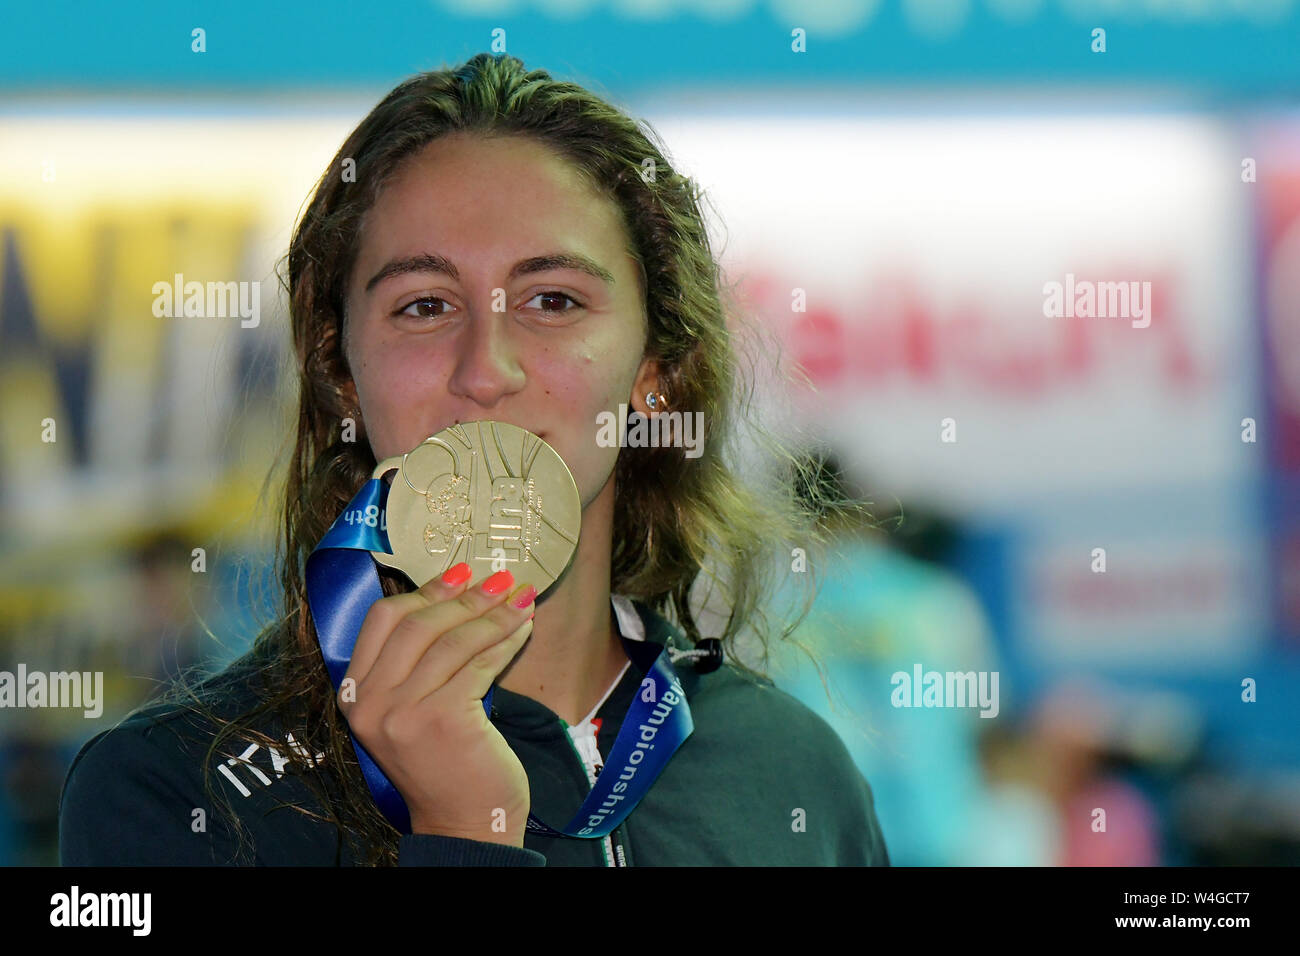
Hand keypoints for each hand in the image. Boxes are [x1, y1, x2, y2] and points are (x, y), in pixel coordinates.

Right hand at [339, 564, 536, 846]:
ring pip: (453, 641)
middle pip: (416, 624)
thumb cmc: (444, 764)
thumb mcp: (412, 710)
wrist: (463, 825)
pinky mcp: (443, 719)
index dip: (423, 591)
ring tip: (520, 598)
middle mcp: (371, 703)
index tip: (458, 574)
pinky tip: (523, 629)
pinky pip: (479, 663)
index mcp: (355, 694)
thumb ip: (417, 664)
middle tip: (499, 579)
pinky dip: (505, 640)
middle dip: (463, 597)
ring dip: (492, 614)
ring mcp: (404, 712)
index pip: (381, 621)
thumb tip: (458, 597)